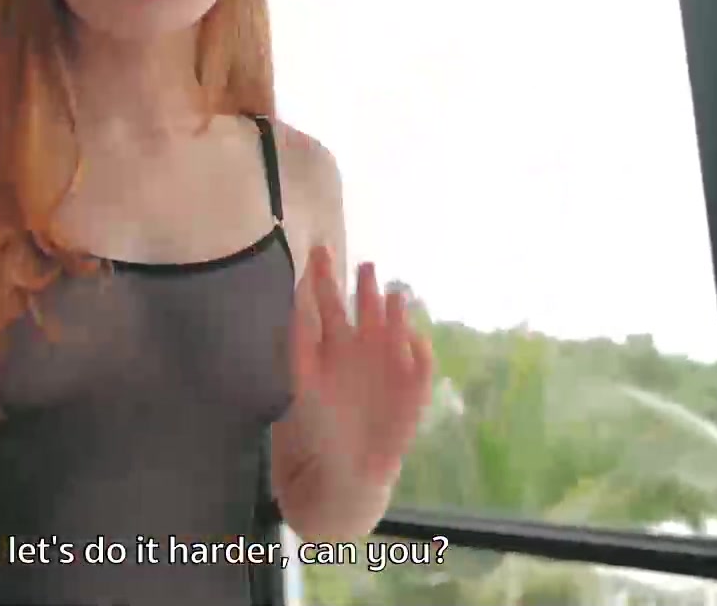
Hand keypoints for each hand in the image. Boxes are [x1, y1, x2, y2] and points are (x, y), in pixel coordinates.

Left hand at [289, 244, 435, 490]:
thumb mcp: (302, 384)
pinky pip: (420, 361)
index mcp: (331, 342)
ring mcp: (390, 361)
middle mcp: (362, 345)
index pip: (325, 301)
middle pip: (363, 305)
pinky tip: (412, 337)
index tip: (319, 249)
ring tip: (392, 296)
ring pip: (394, 325)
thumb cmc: (321, 426)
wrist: (350, 468)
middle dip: (363, 285)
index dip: (323, 276)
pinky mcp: (414, 384)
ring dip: (394, 310)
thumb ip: (300, 349)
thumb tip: (296, 310)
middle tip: (364, 265)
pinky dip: (418, 349)